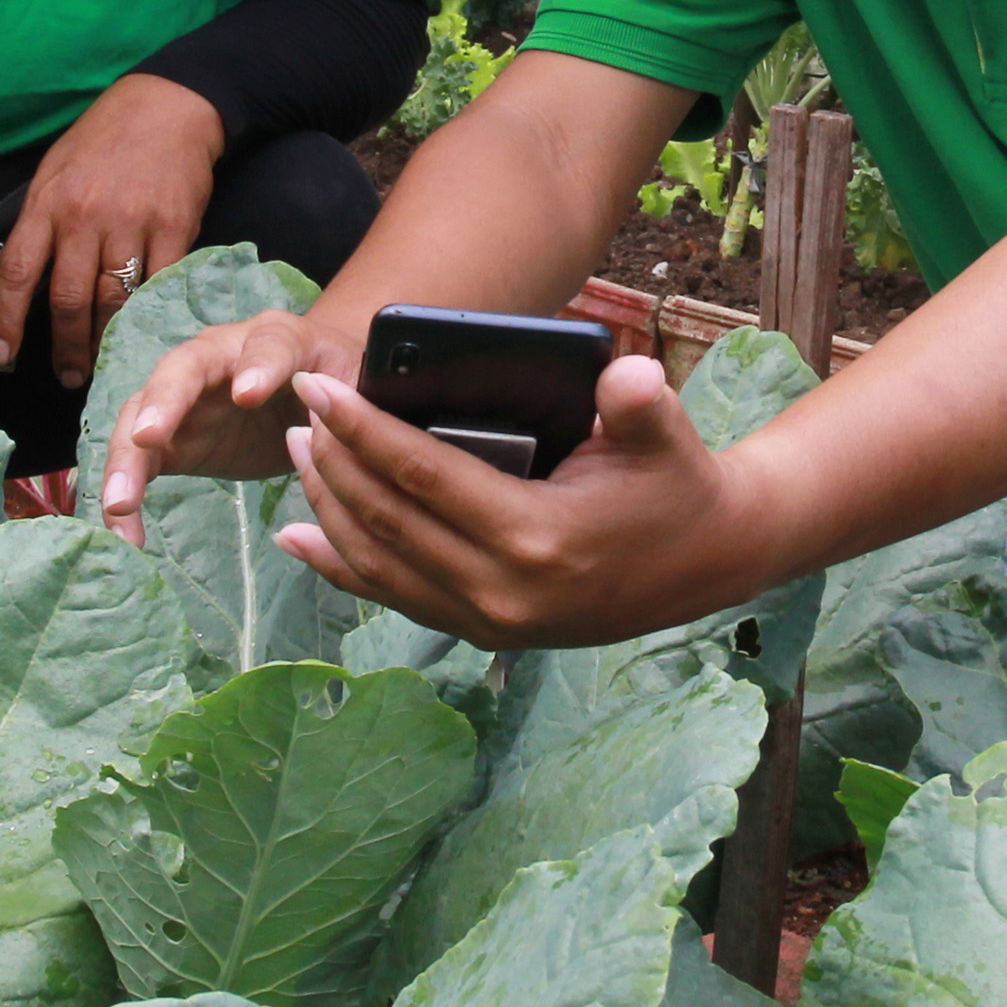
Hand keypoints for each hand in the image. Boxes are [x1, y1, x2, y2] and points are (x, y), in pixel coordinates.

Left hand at [0, 72, 223, 388]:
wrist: (168, 105)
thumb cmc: (103, 140)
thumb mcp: (53, 172)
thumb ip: (35, 227)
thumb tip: (6, 281)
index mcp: (47, 203)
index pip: (17, 274)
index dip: (6, 322)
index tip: (1, 359)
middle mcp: (85, 216)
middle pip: (68, 300)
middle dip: (64, 349)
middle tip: (67, 378)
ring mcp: (132, 222)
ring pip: (113, 302)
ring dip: (105, 342)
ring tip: (101, 365)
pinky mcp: (175, 227)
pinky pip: (159, 286)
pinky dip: (150, 316)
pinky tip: (145, 334)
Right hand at [100, 307, 357, 537]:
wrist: (308, 397)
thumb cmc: (336, 386)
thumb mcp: (357, 391)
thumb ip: (350, 406)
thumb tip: (331, 429)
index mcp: (278, 338)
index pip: (268, 344)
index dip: (258, 365)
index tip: (246, 395)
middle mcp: (219, 356)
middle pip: (182, 368)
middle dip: (165, 402)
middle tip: (148, 437)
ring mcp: (184, 395)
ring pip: (143, 414)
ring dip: (126, 459)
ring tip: (118, 507)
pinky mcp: (169, 437)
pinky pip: (137, 459)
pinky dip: (125, 493)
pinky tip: (124, 535)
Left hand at [272, 354, 785, 647]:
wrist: (709, 562)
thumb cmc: (678, 486)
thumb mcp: (664, 437)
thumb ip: (638, 403)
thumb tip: (626, 373)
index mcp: (534, 538)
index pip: (421, 476)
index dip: (362, 429)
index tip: (319, 388)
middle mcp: (499, 590)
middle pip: (385, 520)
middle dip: (332, 462)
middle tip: (300, 411)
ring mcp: (487, 621)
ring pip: (377, 564)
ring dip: (327, 508)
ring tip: (300, 452)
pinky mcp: (483, 633)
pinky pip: (394, 599)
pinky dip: (340, 569)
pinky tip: (298, 539)